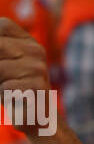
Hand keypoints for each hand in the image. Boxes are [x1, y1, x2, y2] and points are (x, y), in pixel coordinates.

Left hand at [0, 18, 52, 138]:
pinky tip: (14, 99)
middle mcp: (36, 50)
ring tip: (7, 90)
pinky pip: (5, 87)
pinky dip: (3, 96)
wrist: (36, 117)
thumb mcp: (2, 63)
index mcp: (28, 41)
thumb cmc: (12, 89)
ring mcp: (39, 68)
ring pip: (0, 69)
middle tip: (3, 79)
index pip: (2, 27)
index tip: (1, 61)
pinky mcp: (38, 86)